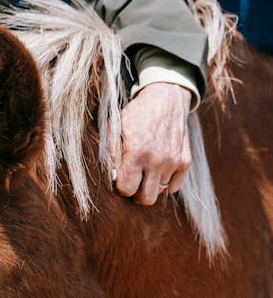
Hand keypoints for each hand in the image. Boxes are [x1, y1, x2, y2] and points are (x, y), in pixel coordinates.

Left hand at [110, 82, 191, 205]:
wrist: (166, 99)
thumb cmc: (137, 114)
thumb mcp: (115, 127)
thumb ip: (111, 153)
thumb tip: (112, 178)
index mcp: (136, 152)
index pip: (127, 189)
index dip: (121, 186)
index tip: (121, 177)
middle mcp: (157, 160)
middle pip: (146, 198)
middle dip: (136, 194)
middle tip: (133, 182)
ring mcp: (174, 161)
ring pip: (159, 192)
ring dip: (150, 184)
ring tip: (145, 169)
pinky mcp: (185, 161)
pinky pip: (174, 187)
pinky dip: (165, 183)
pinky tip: (157, 171)